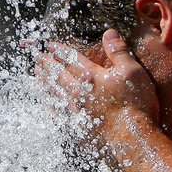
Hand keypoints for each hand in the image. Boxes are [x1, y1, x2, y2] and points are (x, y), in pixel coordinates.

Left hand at [42, 29, 159, 129]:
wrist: (131, 139)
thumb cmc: (135, 105)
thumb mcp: (133, 72)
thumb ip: (119, 51)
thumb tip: (109, 32)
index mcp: (91, 76)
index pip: (71, 59)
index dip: (59, 50)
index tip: (49, 45)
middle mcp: (78, 92)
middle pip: (58, 74)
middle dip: (47, 63)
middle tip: (36, 56)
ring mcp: (75, 110)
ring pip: (54, 91)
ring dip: (45, 81)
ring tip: (37, 74)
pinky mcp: (75, 126)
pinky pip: (57, 112)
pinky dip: (50, 104)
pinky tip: (47, 102)